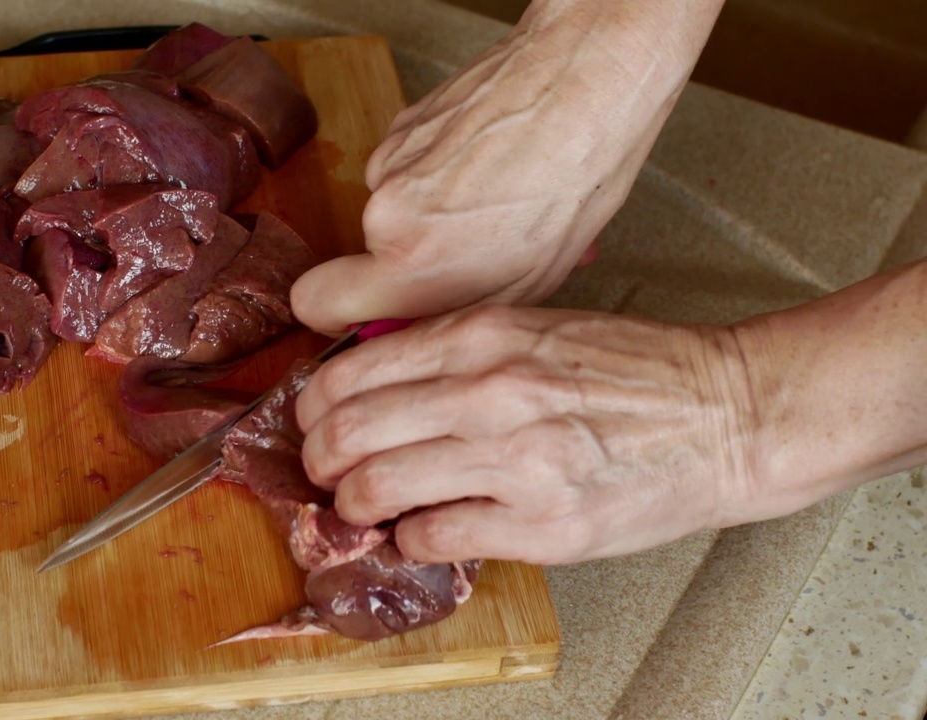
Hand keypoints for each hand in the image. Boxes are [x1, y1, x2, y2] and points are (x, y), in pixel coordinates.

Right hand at [291, 0, 722, 332]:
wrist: (582, 86)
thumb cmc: (571, 182)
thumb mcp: (525, 286)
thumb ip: (452, 314)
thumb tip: (412, 327)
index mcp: (413, 265)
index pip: (316, 303)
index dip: (335, 314)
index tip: (369, 315)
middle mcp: (385, 214)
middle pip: (369, 257)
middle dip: (413, 262)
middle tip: (477, 256)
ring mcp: (389, 164)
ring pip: (394, 212)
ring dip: (435, 218)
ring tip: (499, 204)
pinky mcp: (401, 126)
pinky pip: (408, 171)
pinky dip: (441, 177)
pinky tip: (492, 169)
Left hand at [295, 304, 760, 565]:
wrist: (726, 413)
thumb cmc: (634, 371)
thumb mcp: (533, 326)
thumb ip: (452, 348)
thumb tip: (370, 380)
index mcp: (483, 336)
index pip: (349, 373)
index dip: (312, 408)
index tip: (314, 424)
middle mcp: (490, 393)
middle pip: (347, 433)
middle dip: (319, 462)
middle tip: (327, 473)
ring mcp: (516, 461)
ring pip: (376, 489)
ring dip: (355, 507)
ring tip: (368, 508)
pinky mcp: (544, 525)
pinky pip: (433, 538)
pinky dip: (412, 540)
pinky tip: (425, 531)